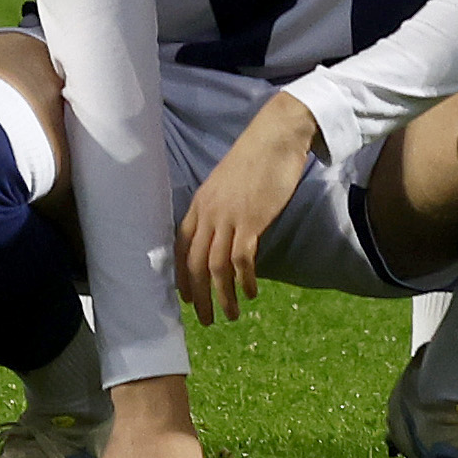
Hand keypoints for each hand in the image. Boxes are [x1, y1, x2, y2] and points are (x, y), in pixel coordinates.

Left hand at [176, 93, 318, 322]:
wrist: (276, 136)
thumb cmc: (255, 159)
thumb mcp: (228, 185)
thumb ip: (221, 209)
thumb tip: (223, 235)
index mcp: (199, 203)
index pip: (181, 247)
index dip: (182, 276)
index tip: (186, 300)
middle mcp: (208, 212)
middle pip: (195, 263)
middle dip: (198, 296)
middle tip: (205, 321)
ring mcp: (229, 216)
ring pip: (217, 267)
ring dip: (222, 296)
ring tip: (231, 315)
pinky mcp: (252, 219)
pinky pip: (243, 259)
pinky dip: (245, 280)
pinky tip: (251, 292)